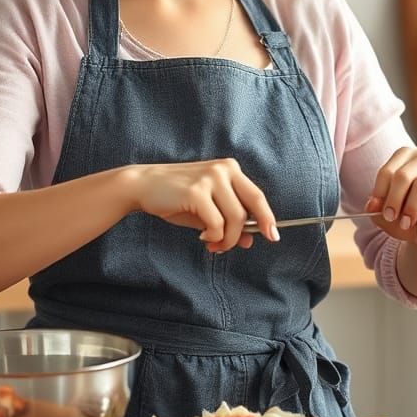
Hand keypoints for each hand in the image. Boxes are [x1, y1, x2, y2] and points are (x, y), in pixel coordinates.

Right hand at [130, 158, 278, 252]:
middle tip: (233, 247)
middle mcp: (223, 170)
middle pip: (249, 209)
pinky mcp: (196, 191)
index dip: (267, 217)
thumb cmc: (177, 197)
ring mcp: (210, 178)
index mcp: (230, 169)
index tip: (273, 235)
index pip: (257, 196)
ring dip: (226, 239)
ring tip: (212, 244)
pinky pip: (216, 224)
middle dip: (244, 233)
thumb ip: (228, 221)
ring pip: (234, 219)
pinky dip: (212, 236)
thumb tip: (250, 240)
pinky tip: (202, 237)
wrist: (144, 185)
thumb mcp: (207, 209)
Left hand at [364, 148, 416, 248]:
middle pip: (406, 176)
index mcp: (407, 156)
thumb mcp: (388, 215)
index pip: (389, 170)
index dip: (381, 193)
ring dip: (414, 209)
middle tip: (393, 219)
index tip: (380, 211)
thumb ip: (376, 209)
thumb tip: (371, 206)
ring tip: (408, 223)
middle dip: (396, 201)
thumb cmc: (409, 215)